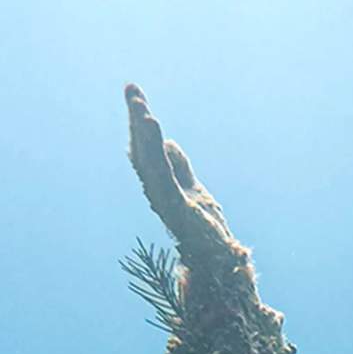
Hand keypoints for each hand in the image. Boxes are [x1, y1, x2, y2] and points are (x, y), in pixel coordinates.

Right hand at [125, 84, 244, 268]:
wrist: (221, 264)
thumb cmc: (206, 232)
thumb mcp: (194, 190)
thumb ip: (180, 167)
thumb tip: (167, 142)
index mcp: (161, 185)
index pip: (145, 149)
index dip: (139, 123)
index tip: (136, 95)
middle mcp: (157, 192)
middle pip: (141, 150)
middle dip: (136, 119)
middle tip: (131, 88)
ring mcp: (165, 202)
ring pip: (149, 161)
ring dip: (144, 132)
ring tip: (142, 107)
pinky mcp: (178, 210)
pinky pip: (164, 177)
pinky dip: (158, 155)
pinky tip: (157, 133)